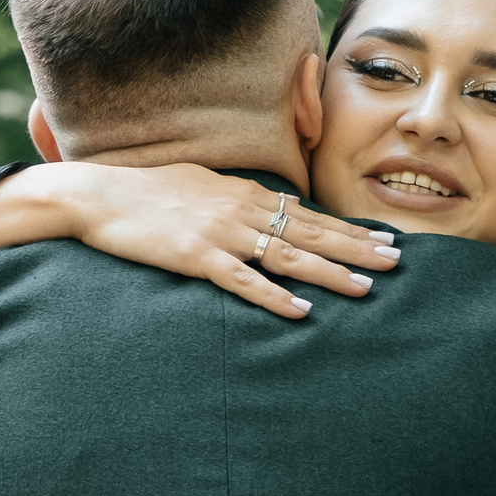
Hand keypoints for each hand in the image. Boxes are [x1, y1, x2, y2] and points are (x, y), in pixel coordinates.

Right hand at [66, 164, 400, 318]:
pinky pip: (243, 280)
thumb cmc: (146, 191)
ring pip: (287, 256)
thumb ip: (236, 198)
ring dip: (329, 273)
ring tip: (365, 288)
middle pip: (311, 233)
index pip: (309, 215)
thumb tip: (267, 207)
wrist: (99, 196)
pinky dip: (273, 296)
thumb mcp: (200, 185)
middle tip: (396, 261)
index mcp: (244, 193)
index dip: (349, 229)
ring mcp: (220, 233)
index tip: (383, 239)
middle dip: (357, 248)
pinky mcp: (196, 256)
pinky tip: (300, 310)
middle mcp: (241, 209)